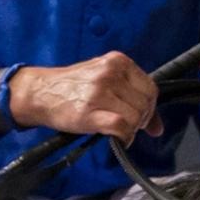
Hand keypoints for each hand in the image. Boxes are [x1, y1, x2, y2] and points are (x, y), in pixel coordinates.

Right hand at [8, 52, 163, 142]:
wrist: (40, 93)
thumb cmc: (73, 87)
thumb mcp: (104, 80)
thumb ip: (132, 96)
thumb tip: (158, 128)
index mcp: (117, 61)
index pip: (150, 87)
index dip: (150, 107)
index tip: (142, 116)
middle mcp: (110, 73)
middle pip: (145, 104)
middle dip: (141, 119)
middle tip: (127, 124)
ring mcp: (99, 92)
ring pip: (135, 117)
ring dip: (131, 129)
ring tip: (118, 129)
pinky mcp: (90, 112)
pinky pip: (121, 127)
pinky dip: (124, 137)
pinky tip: (117, 138)